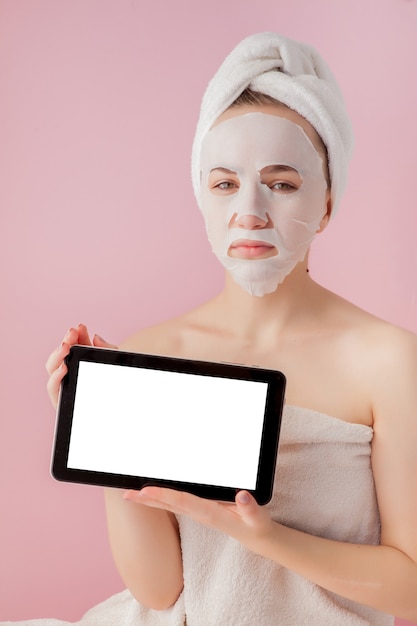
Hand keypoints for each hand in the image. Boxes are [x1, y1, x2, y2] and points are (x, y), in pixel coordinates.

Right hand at [45, 323, 116, 408]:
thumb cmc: (116, 386)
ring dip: (56, 355)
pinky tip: (64, 367)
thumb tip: (96, 337)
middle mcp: (70, 371)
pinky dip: (56, 376)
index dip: (77, 335)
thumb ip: (108, 351)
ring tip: (66, 346)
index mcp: (82, 361)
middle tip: (72, 332)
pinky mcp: (60, 399)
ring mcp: (64, 384)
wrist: (118, 413)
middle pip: (62, 353)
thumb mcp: (114, 367)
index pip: (76, 345)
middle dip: (66, 341)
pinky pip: (53, 387)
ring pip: (52, 367)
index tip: (80, 327)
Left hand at [124, 487, 274, 556]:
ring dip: (150, 500)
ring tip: (131, 493)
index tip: (145, 491)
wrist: (258, 539)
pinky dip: (162, 498)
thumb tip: (242, 496)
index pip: (183, 502)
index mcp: (211, 514)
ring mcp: (199, 513)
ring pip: (170, 505)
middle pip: (169, 505)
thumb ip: (251, 509)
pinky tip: (153, 494)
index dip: (164, 496)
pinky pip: (177, 504)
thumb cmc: (257, 527)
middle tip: (125, 493)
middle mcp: (200, 513)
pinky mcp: (200, 511)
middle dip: (147, 500)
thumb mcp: (258, 519)